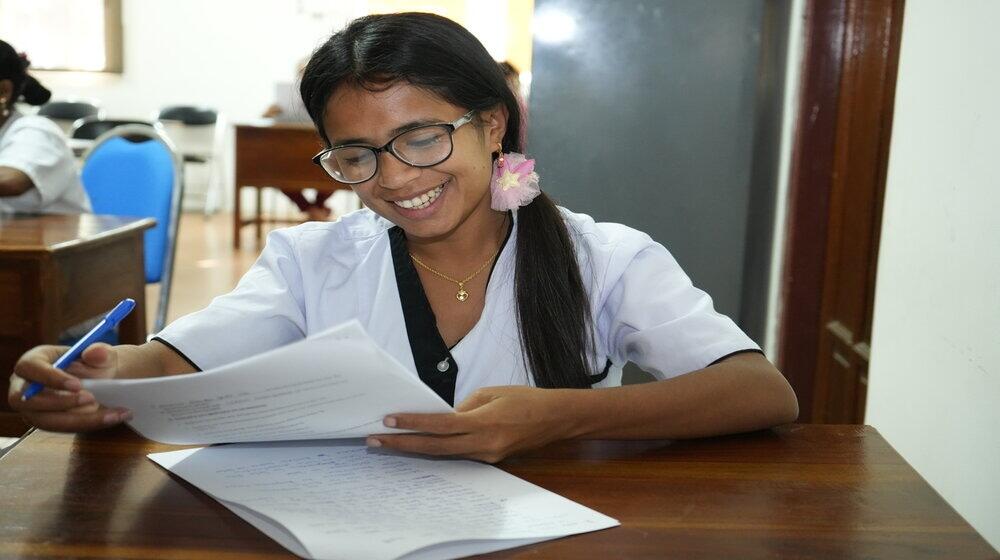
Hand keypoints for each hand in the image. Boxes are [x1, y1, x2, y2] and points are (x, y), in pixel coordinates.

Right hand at [8, 343, 130, 431]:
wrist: (99, 380)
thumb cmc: (93, 363)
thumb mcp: (100, 354)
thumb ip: (100, 352)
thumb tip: (96, 353)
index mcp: (32, 362)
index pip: (29, 368)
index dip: (50, 378)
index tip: (77, 385)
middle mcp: (24, 387)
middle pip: (29, 401)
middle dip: (62, 403)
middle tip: (93, 399)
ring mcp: (31, 408)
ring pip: (46, 421)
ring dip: (79, 420)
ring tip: (111, 413)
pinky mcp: (45, 422)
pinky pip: (62, 429)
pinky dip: (88, 425)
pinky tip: (113, 418)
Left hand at [368, 386, 575, 462]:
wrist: (556, 419)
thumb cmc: (526, 399)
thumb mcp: (492, 392)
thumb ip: (465, 406)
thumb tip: (442, 416)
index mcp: (485, 422)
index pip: (441, 424)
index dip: (414, 423)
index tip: (389, 420)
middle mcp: (484, 444)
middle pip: (435, 447)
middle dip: (403, 443)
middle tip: (375, 440)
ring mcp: (487, 455)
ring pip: (444, 454)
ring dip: (417, 447)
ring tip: (390, 442)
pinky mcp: (490, 459)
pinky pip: (458, 454)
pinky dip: (438, 448)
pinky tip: (420, 442)